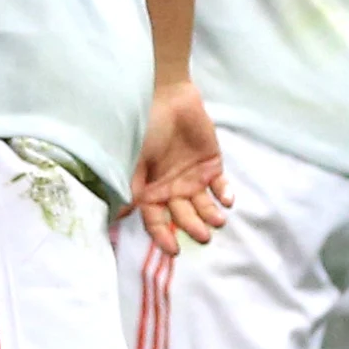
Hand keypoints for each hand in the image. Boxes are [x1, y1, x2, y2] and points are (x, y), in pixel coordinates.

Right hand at [127, 77, 229, 255]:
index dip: (164, 237)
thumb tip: (122, 216)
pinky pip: (220, 186)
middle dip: (193, 228)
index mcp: (150, 191)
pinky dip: (224, 194)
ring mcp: (192, 178)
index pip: (156, 221)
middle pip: (183, 217)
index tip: (174, 250)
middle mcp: (171, 190)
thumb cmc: (145, 128)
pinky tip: (226, 199)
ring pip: (203, 206)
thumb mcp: (134, 159)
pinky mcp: (212, 166)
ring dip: (210, 215)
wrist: (168, 97)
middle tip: (203, 236)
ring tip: (217, 220)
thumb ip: (133, 187)